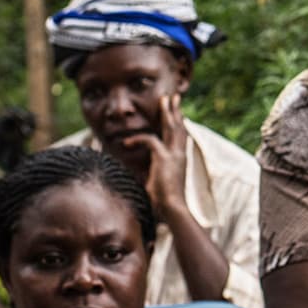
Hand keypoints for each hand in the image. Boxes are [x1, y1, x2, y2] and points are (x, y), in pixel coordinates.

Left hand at [116, 91, 188, 219]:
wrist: (173, 210)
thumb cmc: (164, 204)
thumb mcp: (158, 185)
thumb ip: (153, 176)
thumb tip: (140, 177)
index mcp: (180, 161)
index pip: (180, 137)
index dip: (179, 125)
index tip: (178, 115)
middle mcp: (180, 155)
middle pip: (179, 127)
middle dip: (176, 111)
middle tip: (174, 97)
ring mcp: (174, 155)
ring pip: (172, 127)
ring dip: (167, 112)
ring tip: (164, 100)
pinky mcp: (164, 158)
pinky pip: (149, 140)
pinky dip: (137, 139)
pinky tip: (126, 142)